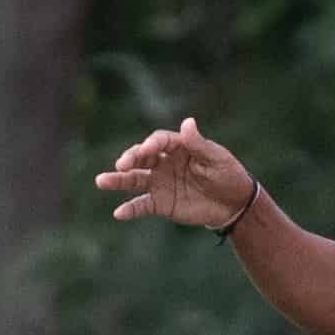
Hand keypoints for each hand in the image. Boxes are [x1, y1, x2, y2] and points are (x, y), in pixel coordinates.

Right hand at [95, 118, 256, 231]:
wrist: (234, 204)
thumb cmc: (227, 174)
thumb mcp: (217, 158)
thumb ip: (199, 143)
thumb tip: (187, 122)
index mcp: (178, 147)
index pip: (159, 141)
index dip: (152, 144)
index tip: (147, 150)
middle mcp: (163, 163)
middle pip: (141, 158)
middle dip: (130, 159)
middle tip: (121, 164)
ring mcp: (160, 183)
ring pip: (134, 180)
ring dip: (118, 181)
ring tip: (101, 181)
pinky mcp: (161, 203)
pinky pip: (142, 205)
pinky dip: (130, 209)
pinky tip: (119, 213)